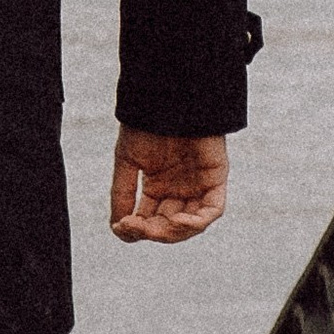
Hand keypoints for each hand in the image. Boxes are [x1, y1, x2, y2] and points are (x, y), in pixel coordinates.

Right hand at [110, 128, 228, 242]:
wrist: (168, 101)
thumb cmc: (146, 125)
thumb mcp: (127, 160)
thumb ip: (122, 193)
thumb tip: (117, 228)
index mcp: (157, 187)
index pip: (149, 220)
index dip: (136, 230)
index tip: (122, 226)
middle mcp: (178, 190)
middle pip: (168, 227)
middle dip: (152, 232)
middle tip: (136, 226)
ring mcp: (198, 186)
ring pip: (191, 224)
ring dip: (173, 232)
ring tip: (155, 226)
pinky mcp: (216, 179)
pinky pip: (212, 210)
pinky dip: (197, 221)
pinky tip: (178, 221)